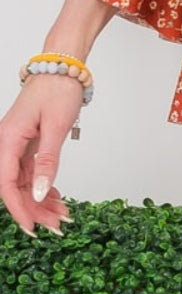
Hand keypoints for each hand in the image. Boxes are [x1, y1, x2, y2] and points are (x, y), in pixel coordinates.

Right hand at [0, 78, 77, 235]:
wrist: (63, 66)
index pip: (7, 184)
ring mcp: (17, 145)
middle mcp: (7, 144)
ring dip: (40, 200)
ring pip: (24, 182)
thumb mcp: (56, 126)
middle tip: (56, 226)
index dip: (19, 209)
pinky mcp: (27, 144)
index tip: (32, 228)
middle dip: (34, 209)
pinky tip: (56, 198)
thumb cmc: (58, 88)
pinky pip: (30, 172)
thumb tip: (40, 194)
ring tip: (61, 216)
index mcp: (8, 140)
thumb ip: (47, 161)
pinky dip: (43, 186)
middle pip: (15, 187)